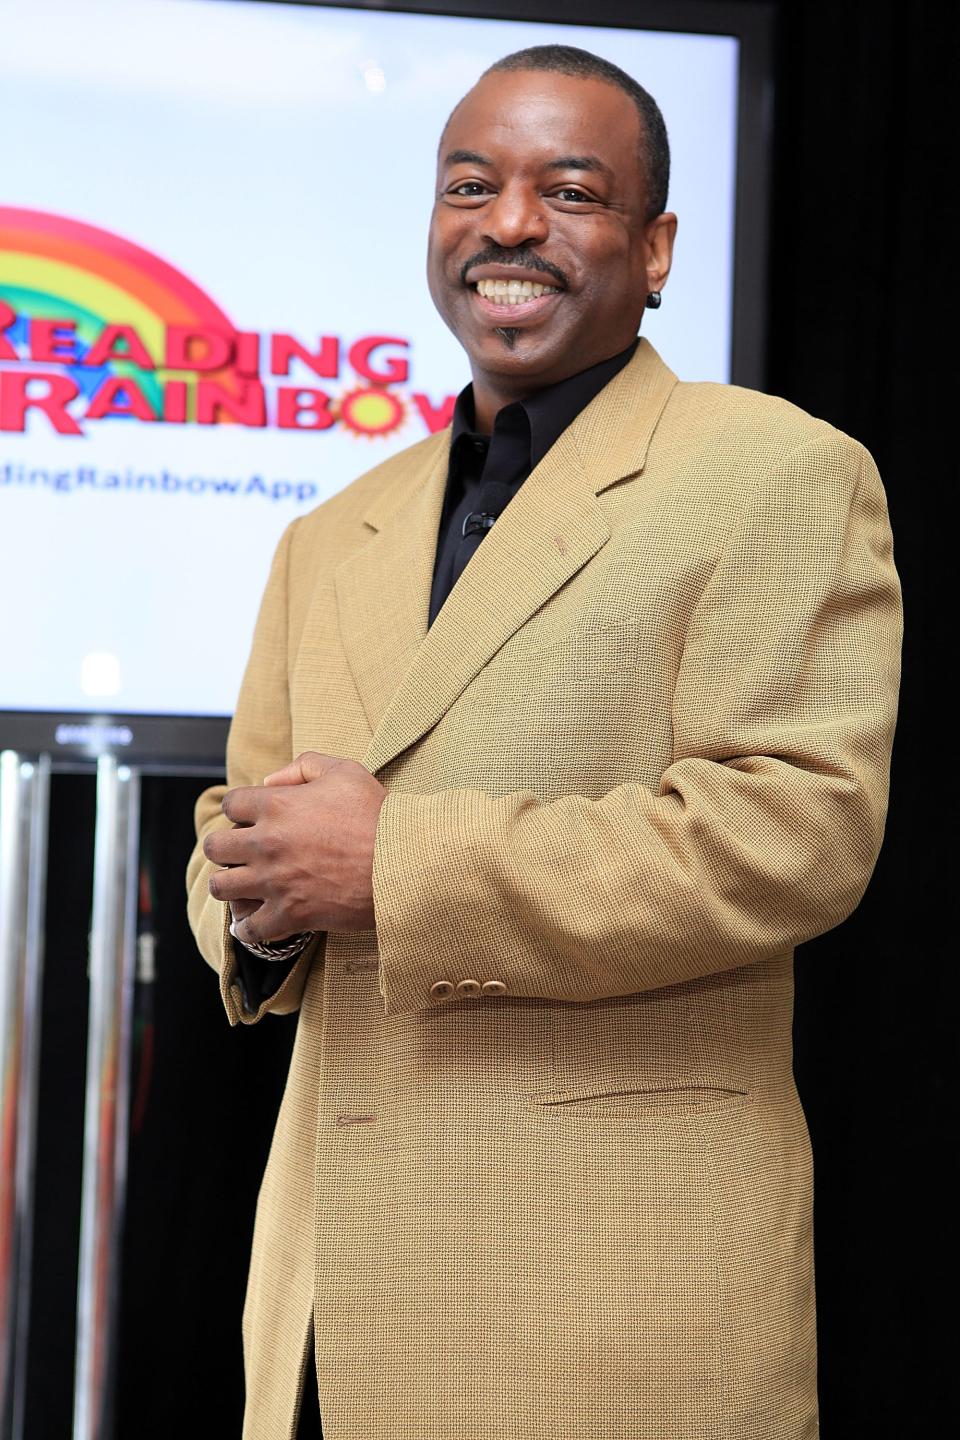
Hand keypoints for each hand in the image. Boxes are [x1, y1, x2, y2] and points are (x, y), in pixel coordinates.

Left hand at [203, 752, 386, 944]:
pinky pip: (249, 928)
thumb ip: (303, 766)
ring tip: (243, 885)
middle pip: (216, 847)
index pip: (230, 804)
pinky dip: (248, 928)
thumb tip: (269, 782)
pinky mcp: (289, 915)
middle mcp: (266, 843)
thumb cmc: (376, 814)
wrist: (402, 860)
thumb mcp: (345, 771)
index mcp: (276, 805)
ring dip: (229, 885)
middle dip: (225, 848)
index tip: (252, 819)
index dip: (239, 810)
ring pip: (221, 887)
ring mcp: (274, 881)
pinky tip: (254, 922)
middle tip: (241, 853)